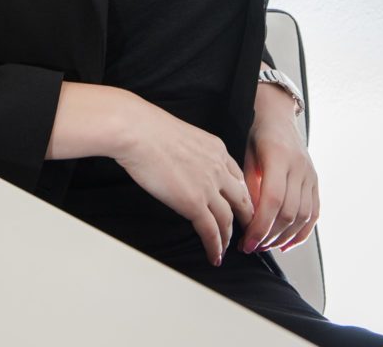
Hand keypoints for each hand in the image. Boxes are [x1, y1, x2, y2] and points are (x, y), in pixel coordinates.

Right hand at [113, 97, 254, 266]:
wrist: (137, 131)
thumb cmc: (148, 128)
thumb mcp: (183, 135)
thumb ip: (193, 151)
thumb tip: (185, 162)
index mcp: (216, 148)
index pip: (237, 176)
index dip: (241, 194)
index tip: (240, 205)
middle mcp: (218, 167)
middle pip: (241, 199)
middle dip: (245, 218)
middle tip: (244, 231)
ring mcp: (208, 186)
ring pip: (228, 219)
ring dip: (228, 237)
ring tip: (225, 248)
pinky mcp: (194, 203)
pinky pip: (211, 231)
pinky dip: (215, 247)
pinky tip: (214, 256)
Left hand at [238, 97, 319, 254]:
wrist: (278, 116)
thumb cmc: (257, 134)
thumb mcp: (246, 154)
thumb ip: (249, 185)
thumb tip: (247, 219)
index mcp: (279, 157)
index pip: (272, 201)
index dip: (260, 226)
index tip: (246, 242)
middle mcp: (299, 167)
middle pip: (288, 212)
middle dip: (268, 236)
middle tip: (251, 246)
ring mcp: (311, 175)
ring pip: (302, 217)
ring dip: (283, 237)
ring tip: (264, 245)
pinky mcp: (316, 181)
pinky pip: (313, 213)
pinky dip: (301, 233)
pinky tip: (286, 243)